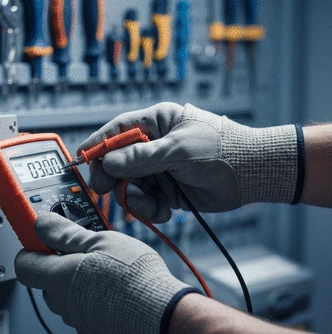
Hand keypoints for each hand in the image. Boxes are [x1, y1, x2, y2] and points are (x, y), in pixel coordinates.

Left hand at [14, 212, 197, 333]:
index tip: (44, 237)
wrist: (161, 313)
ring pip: (69, 293)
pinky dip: (94, 297)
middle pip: (48, 278)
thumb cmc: (132, 275)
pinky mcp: (96, 330)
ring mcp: (79, 319)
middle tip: (86, 248)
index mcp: (58, 277)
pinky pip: (86, 309)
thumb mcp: (100, 240)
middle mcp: (63, 302)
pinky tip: (116, 287)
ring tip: (107, 267)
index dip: (31, 247)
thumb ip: (66, 233)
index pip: (24, 263)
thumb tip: (42, 224)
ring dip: (80, 279)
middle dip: (62, 261)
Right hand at [78, 103, 298, 221]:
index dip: (98, 144)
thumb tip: (108, 162)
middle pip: (118, 161)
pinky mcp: (167, 190)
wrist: (251, 173)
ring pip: (131, 185)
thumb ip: (141, 158)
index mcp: (156, 123)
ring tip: (149, 203)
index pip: (118, 131)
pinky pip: (147, 201)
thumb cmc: (219, 148)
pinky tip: (163, 210)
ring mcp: (159, 169)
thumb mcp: (177, 149)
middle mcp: (154, 146)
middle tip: (105, 190)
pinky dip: (151, 208)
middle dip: (112, 177)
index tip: (81, 159)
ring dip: (135, 197)